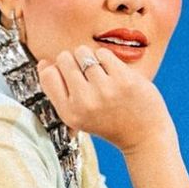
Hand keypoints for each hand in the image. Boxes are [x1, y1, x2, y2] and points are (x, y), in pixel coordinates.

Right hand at [36, 45, 175, 153]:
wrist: (145, 136)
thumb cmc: (109, 122)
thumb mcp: (78, 116)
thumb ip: (59, 92)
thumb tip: (43, 62)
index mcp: (69, 113)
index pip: (48, 75)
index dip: (55, 68)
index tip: (67, 74)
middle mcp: (84, 102)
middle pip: (64, 59)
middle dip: (73, 61)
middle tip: (87, 75)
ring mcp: (104, 90)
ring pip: (83, 52)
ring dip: (90, 58)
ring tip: (100, 73)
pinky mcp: (123, 79)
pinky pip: (103, 53)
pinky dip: (106, 58)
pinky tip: (113, 72)